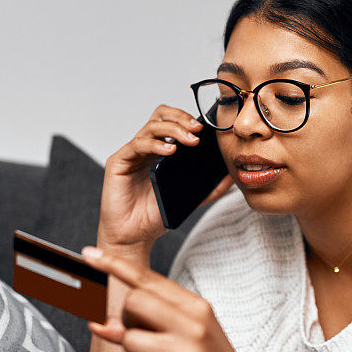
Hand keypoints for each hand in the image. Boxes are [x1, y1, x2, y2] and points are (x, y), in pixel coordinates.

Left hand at [81, 245, 259, 351]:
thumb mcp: (187, 330)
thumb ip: (148, 321)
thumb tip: (101, 322)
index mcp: (195, 306)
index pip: (147, 279)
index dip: (114, 266)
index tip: (89, 254)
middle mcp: (193, 325)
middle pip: (133, 303)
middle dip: (127, 320)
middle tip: (145, 335)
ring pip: (130, 341)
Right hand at [97, 104, 233, 249]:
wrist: (135, 234)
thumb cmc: (155, 214)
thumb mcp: (191, 198)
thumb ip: (211, 188)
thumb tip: (232, 177)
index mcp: (161, 151)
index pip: (173, 122)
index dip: (188, 119)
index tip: (206, 129)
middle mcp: (146, 148)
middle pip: (160, 116)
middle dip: (181, 118)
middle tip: (198, 130)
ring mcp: (132, 153)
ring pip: (151, 127)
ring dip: (173, 129)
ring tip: (190, 141)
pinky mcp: (119, 161)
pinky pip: (137, 144)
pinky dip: (156, 144)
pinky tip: (170, 150)